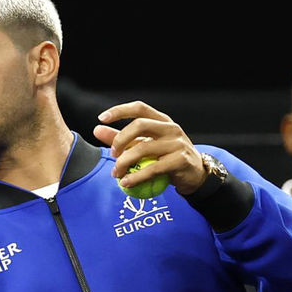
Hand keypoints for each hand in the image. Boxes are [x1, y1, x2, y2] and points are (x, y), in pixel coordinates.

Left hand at [93, 101, 207, 195]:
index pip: (139, 108)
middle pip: (140, 125)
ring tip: (116, 174)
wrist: (194, 174)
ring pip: (143, 148)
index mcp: (161, 121)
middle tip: (112, 155)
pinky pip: (153, 169)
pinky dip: (136, 177)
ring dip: (124, 162)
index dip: (119, 111)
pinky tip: (126, 183)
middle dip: (120, 140)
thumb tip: (97, 129)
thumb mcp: (144, 145)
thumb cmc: (166, 157)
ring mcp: (177, 143)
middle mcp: (170, 128)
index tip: (101, 118)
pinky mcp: (180, 160)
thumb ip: (121, 138)